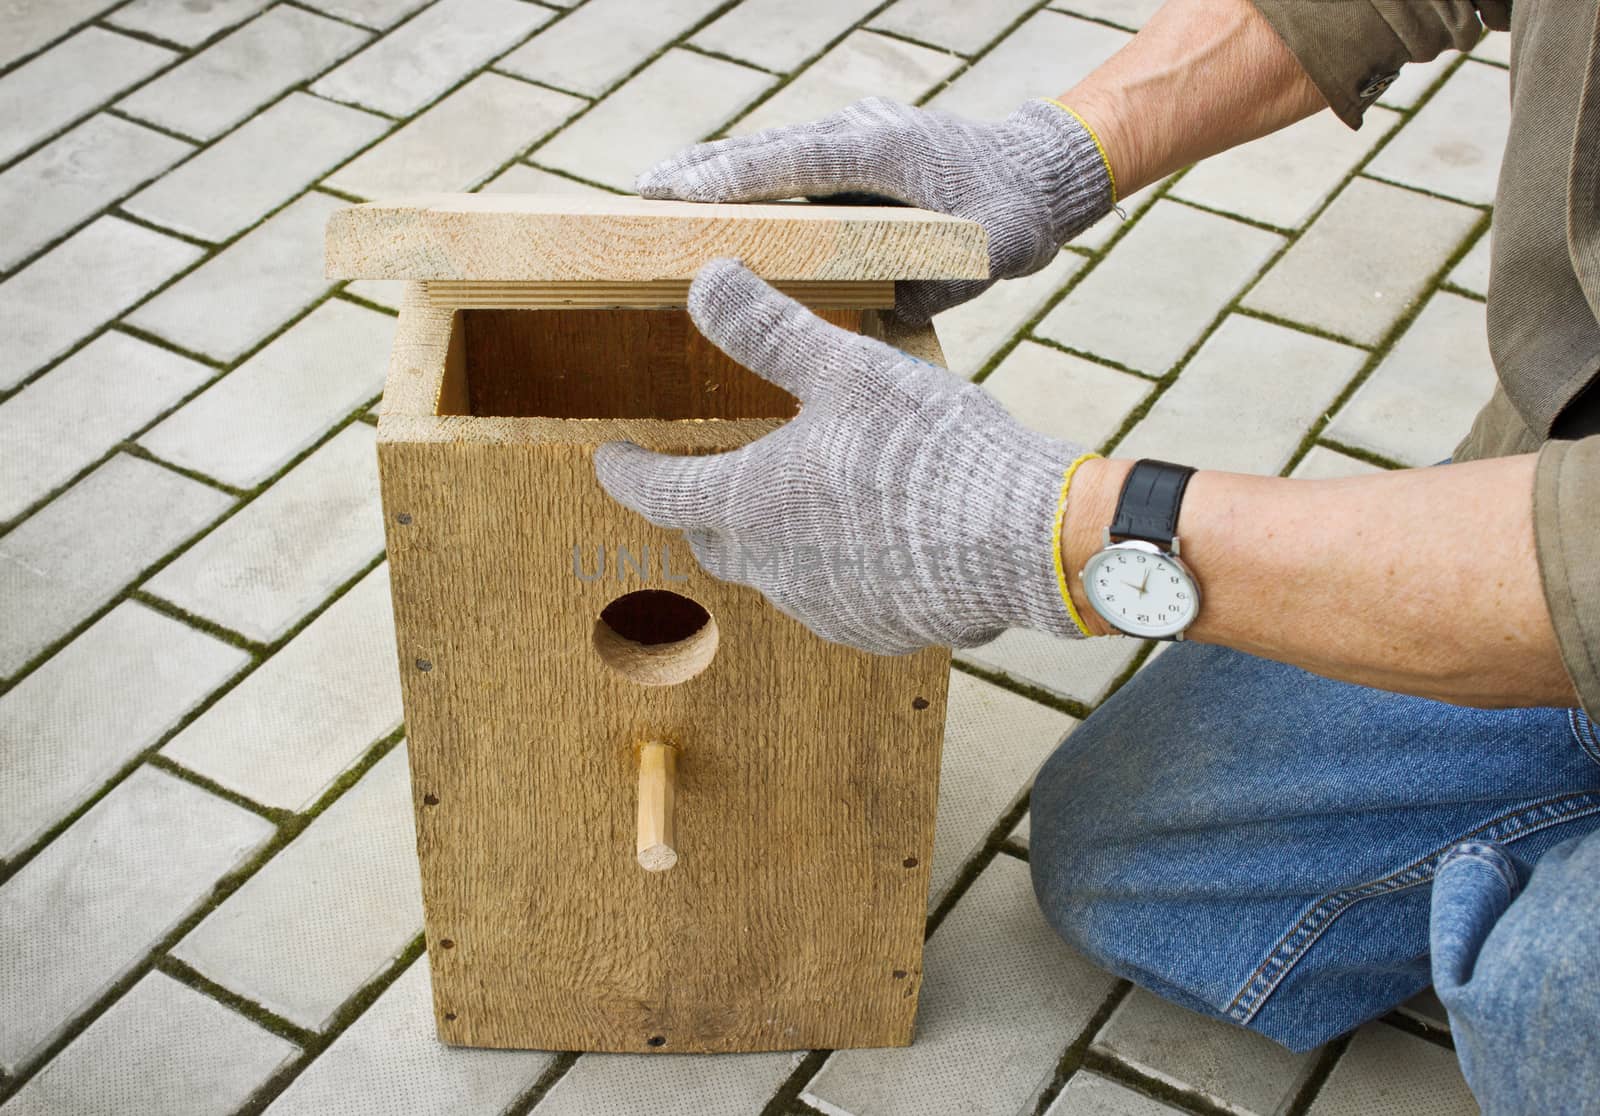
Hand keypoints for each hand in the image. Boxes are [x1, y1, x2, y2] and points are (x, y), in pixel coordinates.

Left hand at [594, 259, 1092, 654]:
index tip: (610, 458)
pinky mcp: (877, 632)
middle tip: (702, 478)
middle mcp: (776, 569)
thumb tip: (703, 279)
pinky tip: (870, 543)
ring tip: (800, 504)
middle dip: (699, 508)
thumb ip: (767, 329)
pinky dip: (834, 569)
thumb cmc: (931, 451)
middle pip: (712, 539)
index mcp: (753, 504)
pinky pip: (834, 601)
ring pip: (776, 573)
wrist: (1023, 542)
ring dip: (774, 540)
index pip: (661, 493)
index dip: (628, 472)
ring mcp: (826, 609)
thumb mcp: (846, 368)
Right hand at [635, 97, 1114, 325]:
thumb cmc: (1013, 212)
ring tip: (652, 193)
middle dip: (703, 169)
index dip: (738, 176)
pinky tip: (703, 201)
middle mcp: (861, 132)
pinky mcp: (849, 152)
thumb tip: (884, 316)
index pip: (799, 160)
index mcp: (888, 150)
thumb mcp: (987, 252)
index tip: (682, 190)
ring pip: (770, 151)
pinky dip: (743, 178)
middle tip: (642, 191)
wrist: (1038, 171)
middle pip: (768, 148)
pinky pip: (786, 164)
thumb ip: (935, 281)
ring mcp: (853, 136)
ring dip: (713, 170)